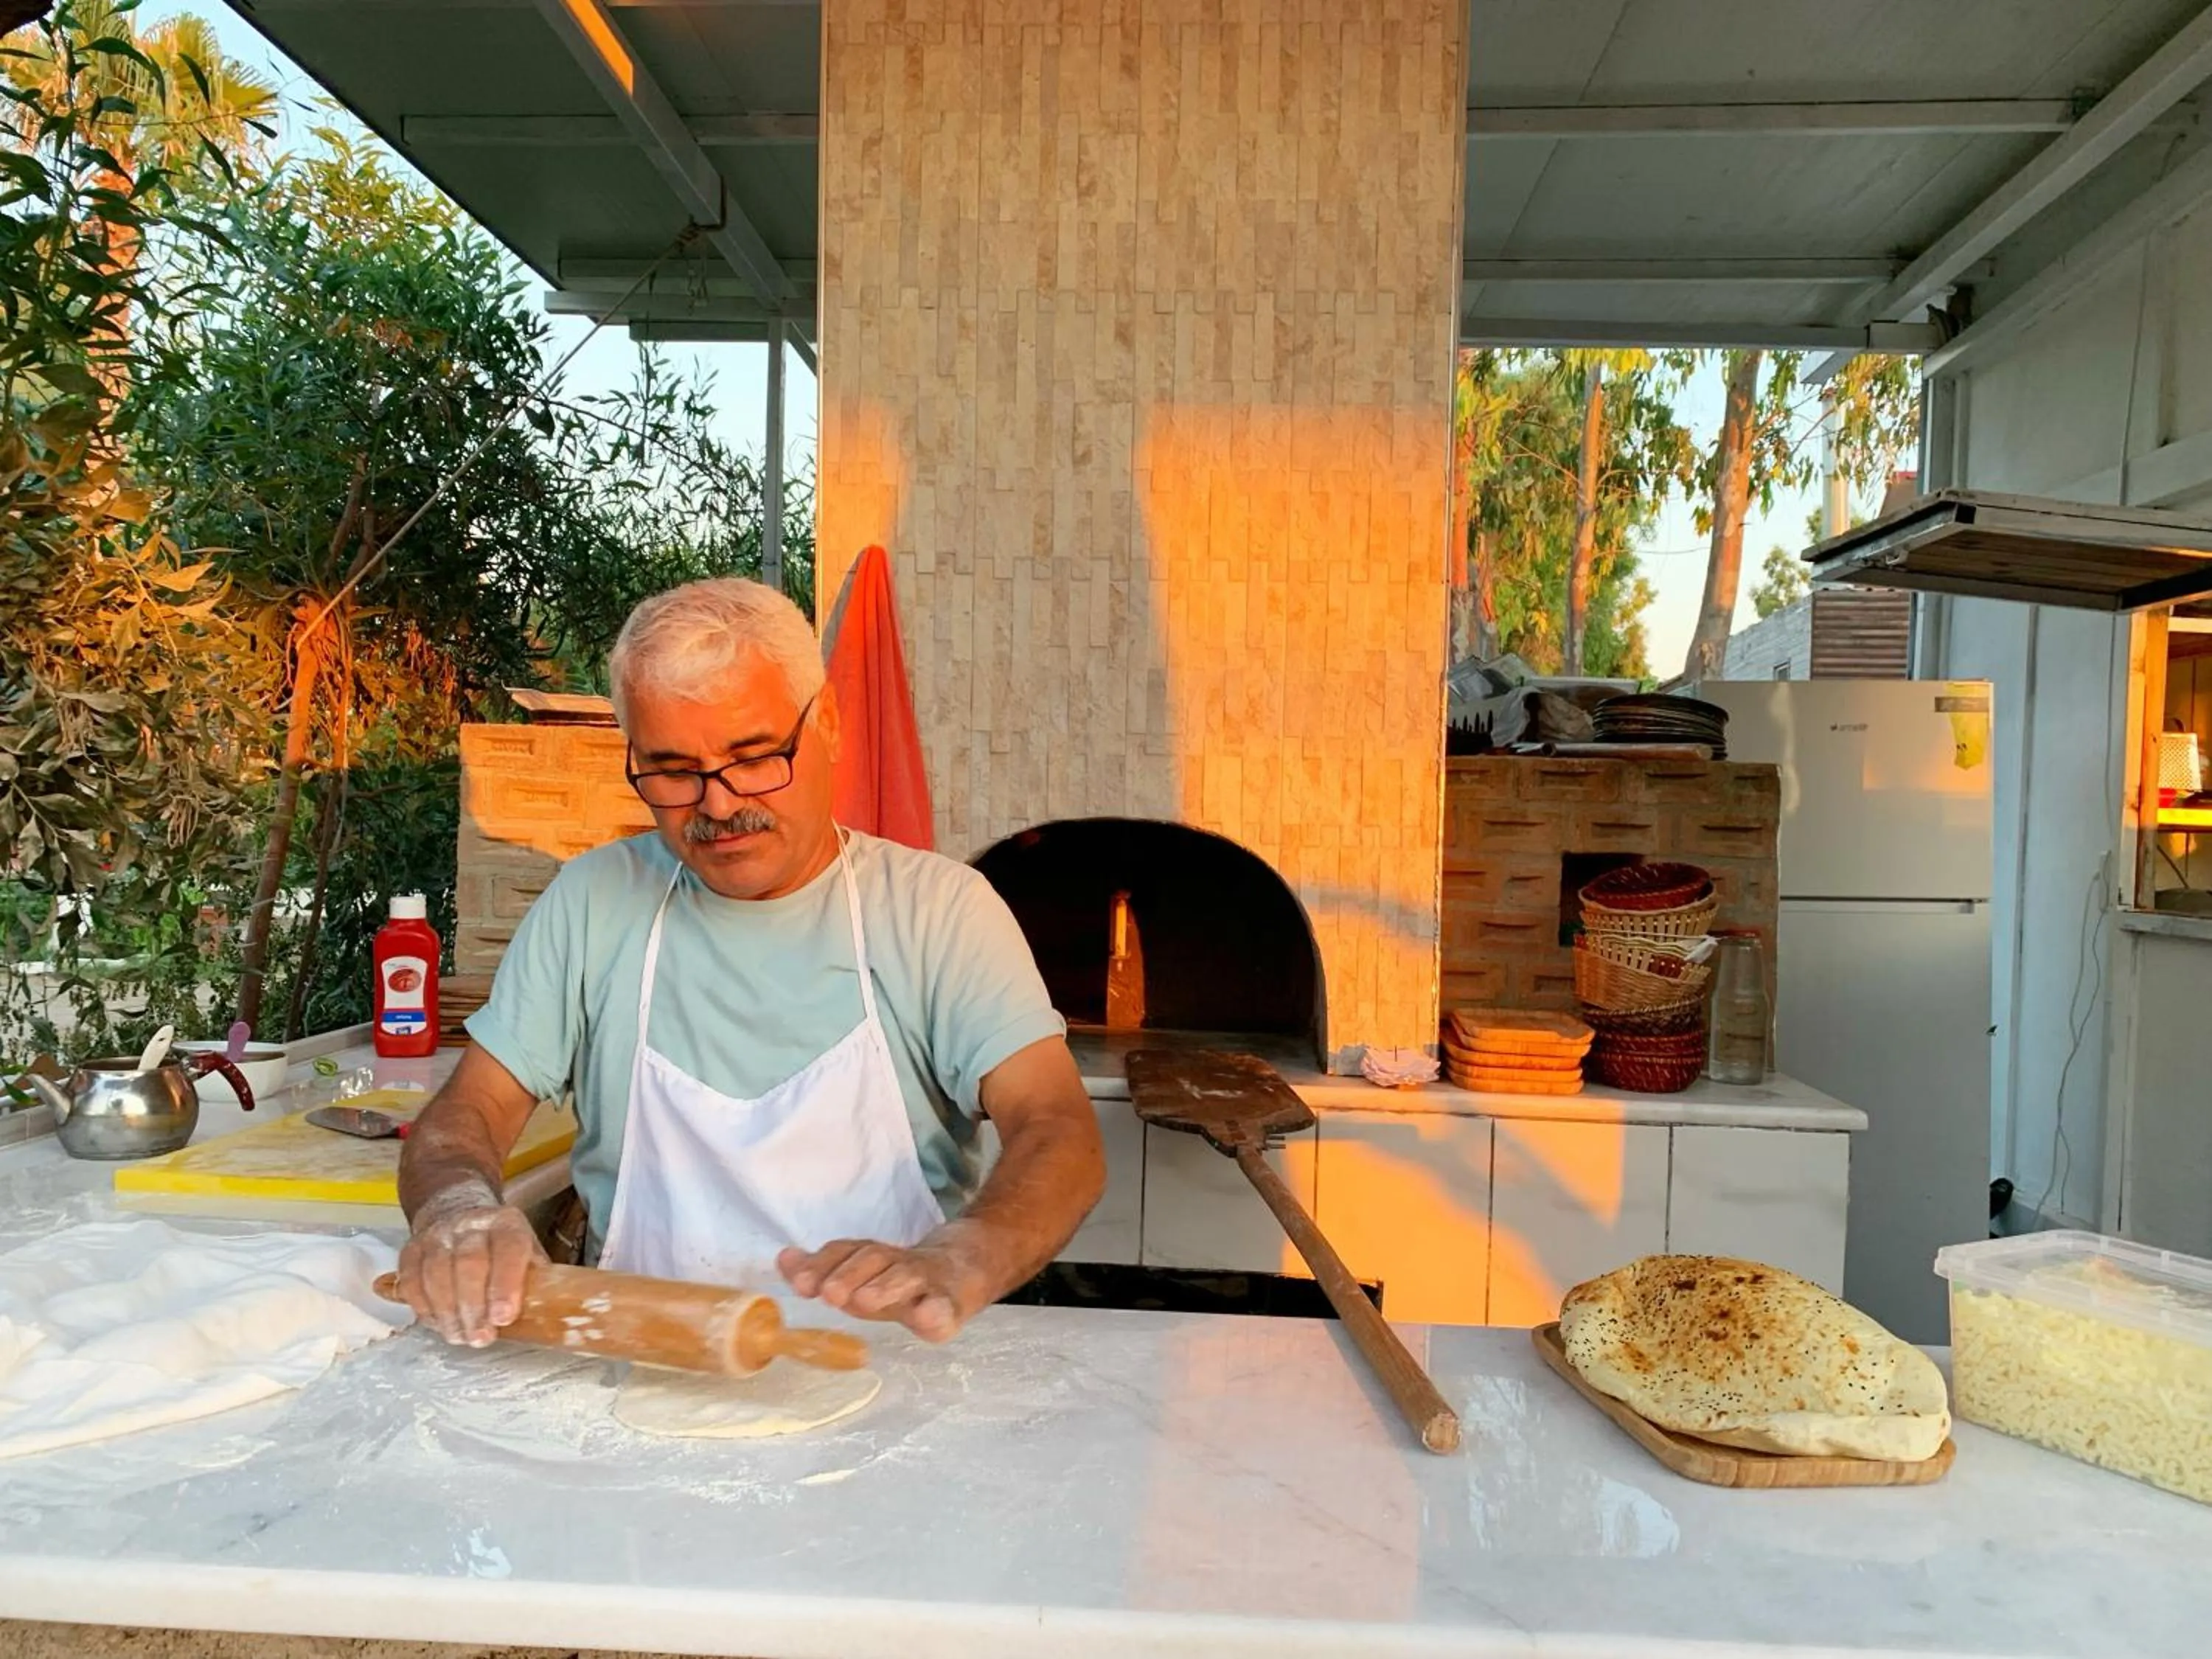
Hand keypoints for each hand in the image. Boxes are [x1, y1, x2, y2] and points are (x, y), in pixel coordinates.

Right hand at [395, 1186, 545, 1347]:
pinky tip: (438, 1325)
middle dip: (474, 1307)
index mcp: (507, 1223)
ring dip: (447, 1312)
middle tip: (480, 1338)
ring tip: (459, 1337)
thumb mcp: (527, 1253)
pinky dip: (423, 1307)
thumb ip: (534, 1280)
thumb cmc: (501, 1247)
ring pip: (437, 1273)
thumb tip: (548, 1316)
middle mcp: (471, 1224)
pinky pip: (411, 1281)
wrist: (457, 1212)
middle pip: (469, 1263)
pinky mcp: (412, 1250)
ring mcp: (438, 1235)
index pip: (509, 1248)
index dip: (505, 1284)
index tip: (504, 1318)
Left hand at [777, 1232, 990, 1342]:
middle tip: (829, 1295)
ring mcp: (928, 1282)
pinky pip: (945, 1308)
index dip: (822, 1263)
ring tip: (863, 1302)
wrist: (965, 1269)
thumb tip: (783, 1259)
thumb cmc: (899, 1279)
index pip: (846, 1251)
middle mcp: (898, 1263)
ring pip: (907, 1277)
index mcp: (875, 1257)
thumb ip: (823, 1269)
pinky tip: (926, 1318)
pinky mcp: (951, 1306)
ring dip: (885, 1287)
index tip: (799, 1284)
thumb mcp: (861, 1274)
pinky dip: (935, 1312)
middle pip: (875, 1258)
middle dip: (849, 1274)